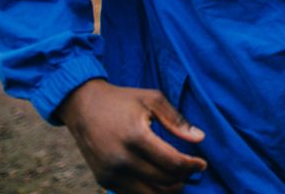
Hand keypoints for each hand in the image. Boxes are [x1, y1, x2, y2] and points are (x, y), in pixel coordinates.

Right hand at [55, 78, 206, 193]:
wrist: (82, 106)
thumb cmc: (121, 100)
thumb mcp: (151, 99)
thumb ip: (176, 119)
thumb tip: (199, 138)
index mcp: (135, 136)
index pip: (173, 162)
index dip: (192, 166)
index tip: (202, 164)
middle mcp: (121, 159)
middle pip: (164, 181)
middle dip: (183, 178)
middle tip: (191, 170)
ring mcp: (110, 172)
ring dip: (168, 189)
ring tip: (177, 177)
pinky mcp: (103, 180)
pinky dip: (150, 190)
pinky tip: (159, 178)